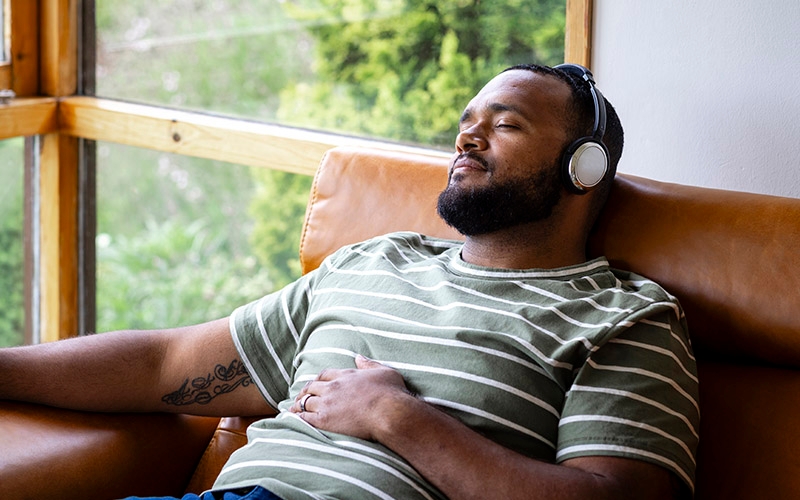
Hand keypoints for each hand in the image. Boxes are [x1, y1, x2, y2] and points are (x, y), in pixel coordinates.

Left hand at [289, 355, 417, 440]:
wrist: (389, 412)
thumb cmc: (391, 393)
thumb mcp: (384, 371)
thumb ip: (369, 364)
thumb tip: (359, 357)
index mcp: (346, 375)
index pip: (325, 374)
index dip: (318, 379)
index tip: (316, 383)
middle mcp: (333, 387)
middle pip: (312, 387)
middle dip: (305, 391)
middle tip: (300, 396)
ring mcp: (327, 404)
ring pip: (305, 401)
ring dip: (299, 404)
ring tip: (294, 408)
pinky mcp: (325, 420)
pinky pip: (305, 417)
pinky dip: (298, 417)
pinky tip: (294, 419)